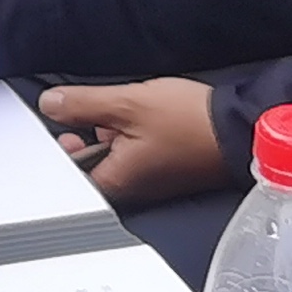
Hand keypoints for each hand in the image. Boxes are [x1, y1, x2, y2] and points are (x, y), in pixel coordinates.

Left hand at [33, 78, 228, 205]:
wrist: (240, 129)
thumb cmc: (191, 123)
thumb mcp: (127, 103)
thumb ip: (83, 105)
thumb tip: (50, 104)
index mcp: (114, 181)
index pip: (68, 170)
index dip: (61, 144)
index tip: (65, 121)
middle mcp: (130, 188)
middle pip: (90, 162)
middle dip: (88, 134)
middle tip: (96, 111)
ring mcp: (150, 180)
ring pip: (114, 154)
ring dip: (112, 130)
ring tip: (127, 109)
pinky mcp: (166, 169)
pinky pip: (136, 151)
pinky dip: (133, 133)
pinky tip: (144, 115)